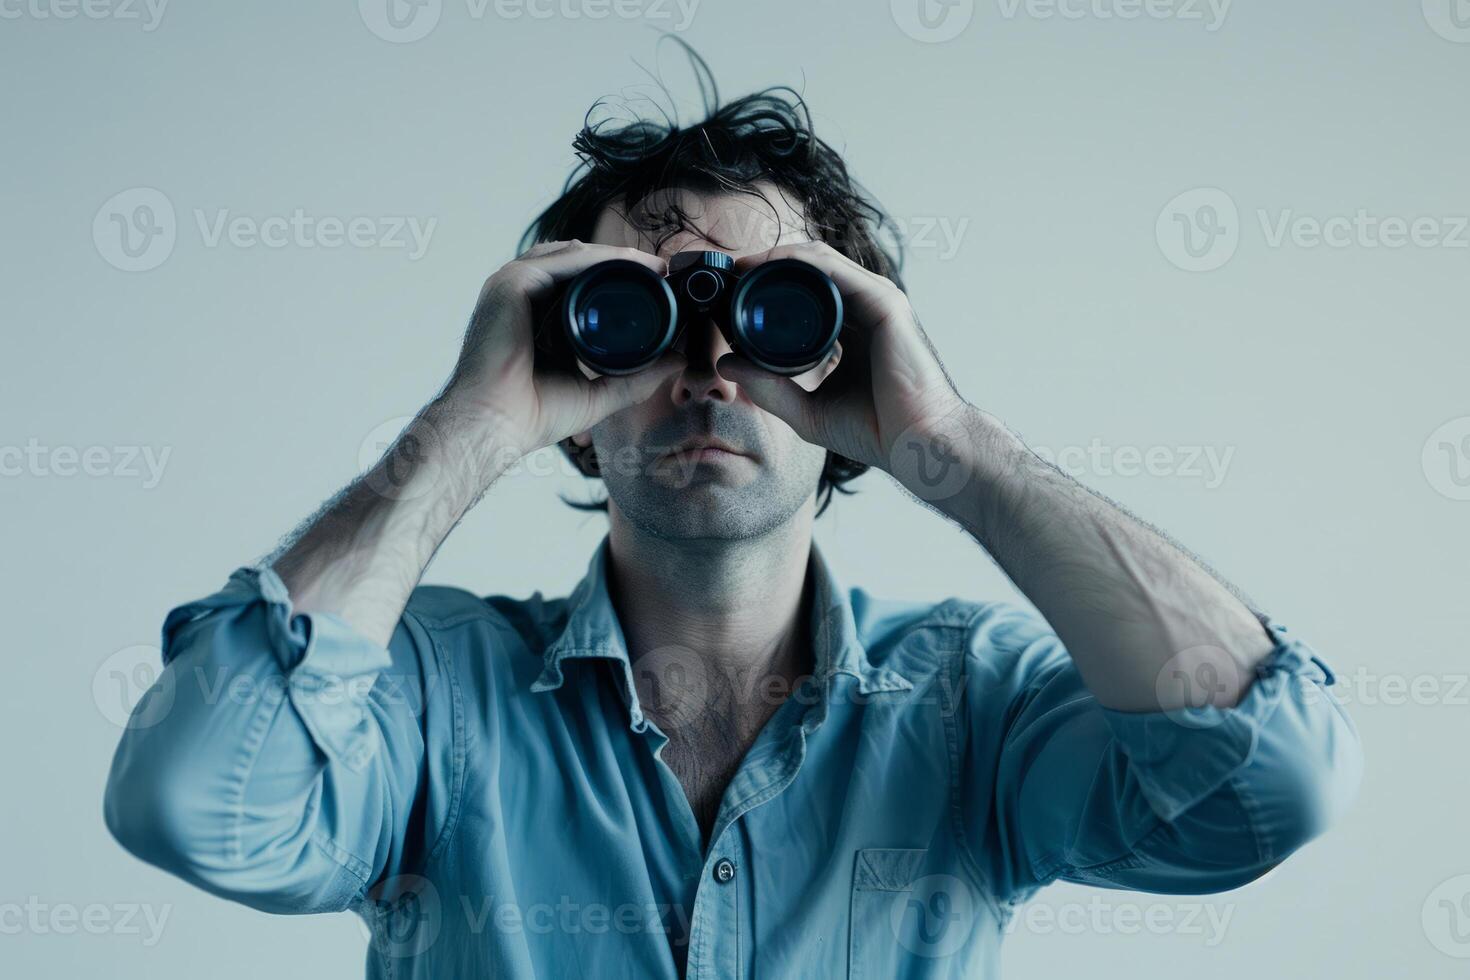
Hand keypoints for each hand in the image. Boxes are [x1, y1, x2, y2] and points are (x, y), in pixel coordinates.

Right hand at [436, 240, 686, 457]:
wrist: (496, 425)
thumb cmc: (534, 415)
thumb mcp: (599, 392)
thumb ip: (638, 377)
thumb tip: (679, 361)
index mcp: (537, 318)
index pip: (582, 287)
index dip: (621, 283)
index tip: (661, 288)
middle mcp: (524, 297)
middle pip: (580, 266)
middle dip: (623, 265)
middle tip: (666, 271)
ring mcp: (514, 285)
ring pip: (574, 257)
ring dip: (617, 257)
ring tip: (656, 266)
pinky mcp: (511, 283)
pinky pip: (562, 260)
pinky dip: (599, 259)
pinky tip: (631, 263)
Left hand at [714, 242, 973, 487]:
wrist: (918, 444)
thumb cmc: (876, 431)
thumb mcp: (807, 411)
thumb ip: (769, 389)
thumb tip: (726, 364)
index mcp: (852, 331)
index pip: (804, 295)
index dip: (765, 289)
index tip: (728, 297)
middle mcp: (864, 309)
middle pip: (810, 272)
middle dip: (766, 267)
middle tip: (726, 275)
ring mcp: (876, 301)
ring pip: (819, 262)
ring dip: (776, 257)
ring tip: (739, 266)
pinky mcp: (885, 302)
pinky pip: (834, 268)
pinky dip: (799, 261)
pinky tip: (768, 263)